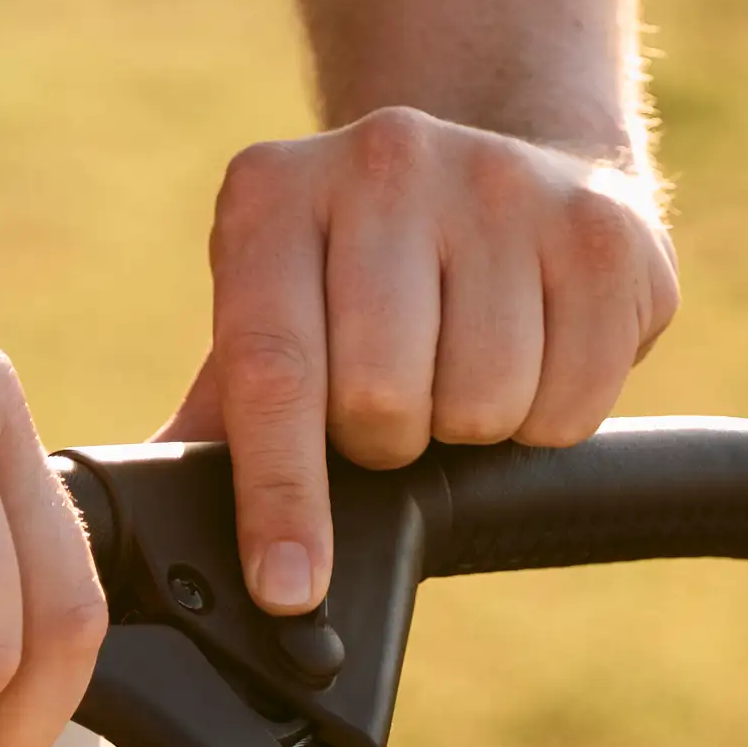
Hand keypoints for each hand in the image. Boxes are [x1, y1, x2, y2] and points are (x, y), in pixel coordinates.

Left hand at [161, 108, 678, 612]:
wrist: (512, 166)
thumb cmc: (367, 275)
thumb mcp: (279, 310)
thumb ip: (222, 415)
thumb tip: (145, 525)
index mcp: (273, 193)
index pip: (272, 372)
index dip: (280, 496)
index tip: (289, 587)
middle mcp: (383, 159)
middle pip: (382, 398)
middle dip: (387, 441)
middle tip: (395, 406)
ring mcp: (500, 180)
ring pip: (484, 402)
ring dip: (473, 427)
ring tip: (464, 368)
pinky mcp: (602, 222)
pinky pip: (577, 398)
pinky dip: (554, 417)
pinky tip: (537, 352)